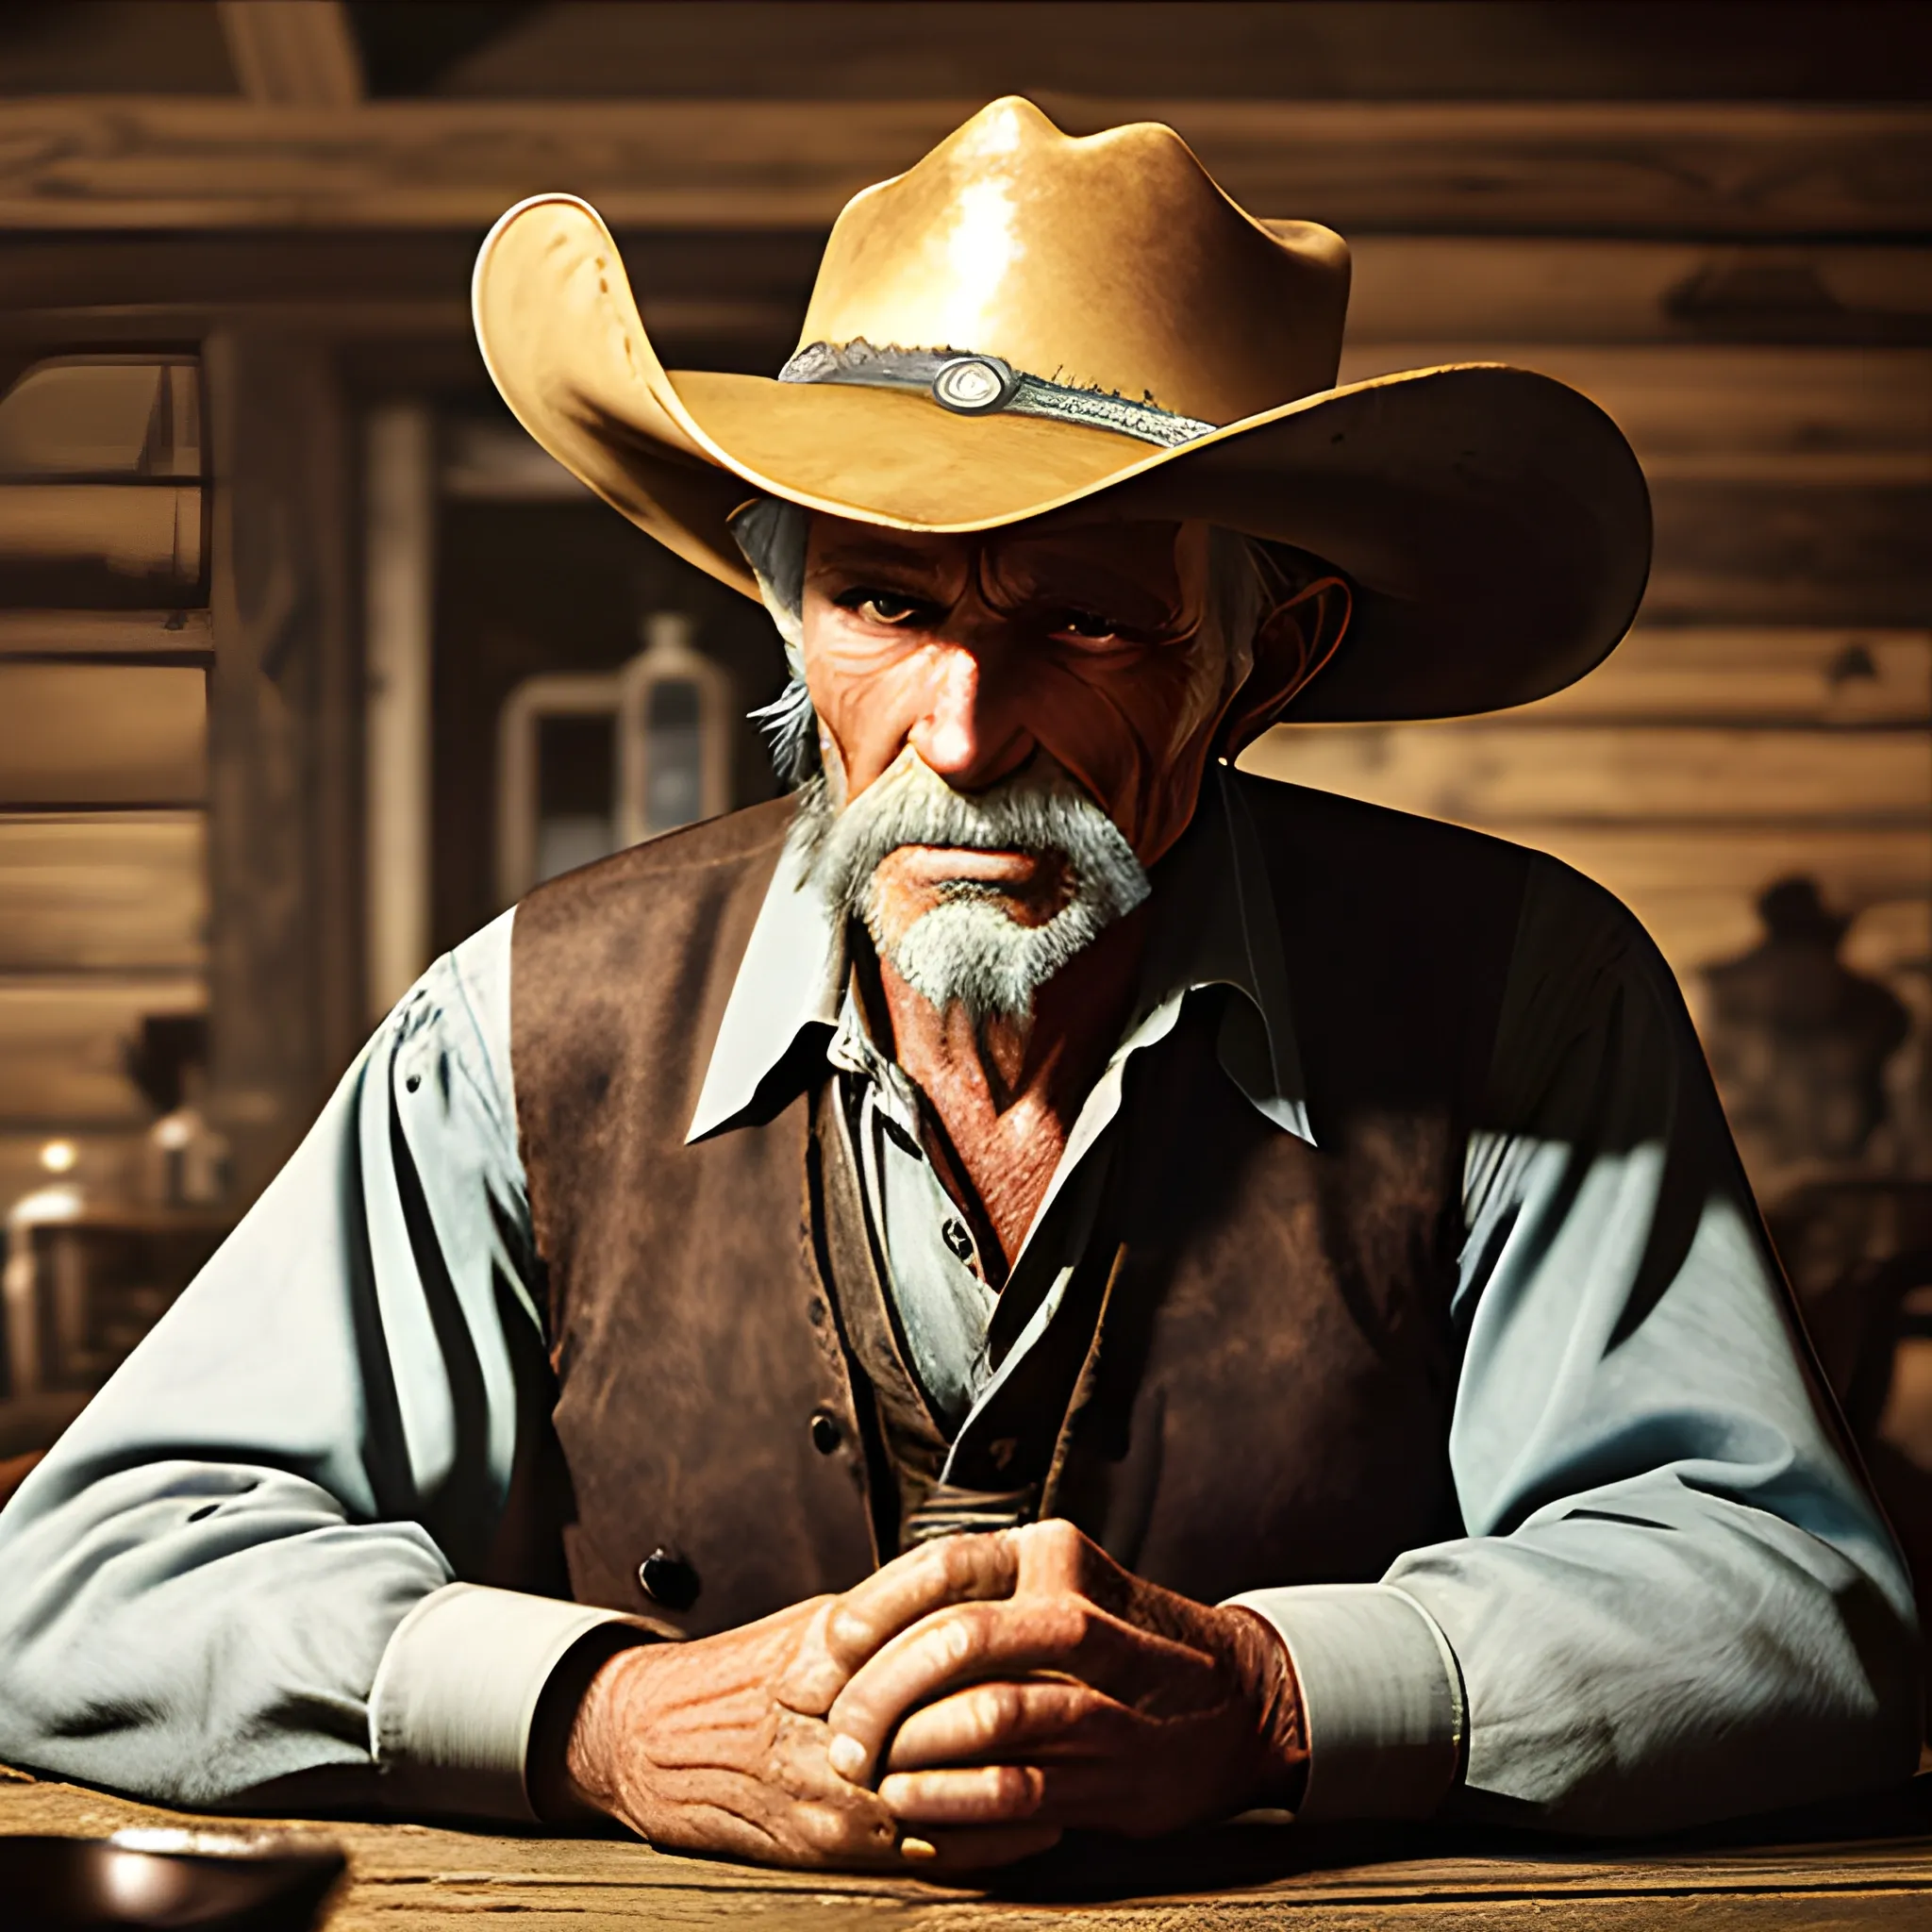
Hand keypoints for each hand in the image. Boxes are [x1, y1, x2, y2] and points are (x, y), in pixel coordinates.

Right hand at [560, 1587, 1060, 1870]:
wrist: (653, 1743)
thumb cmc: (750, 1672)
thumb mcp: (818, 1622)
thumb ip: (895, 1615)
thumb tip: (984, 1588)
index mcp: (831, 1649)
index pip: (934, 1629)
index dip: (1005, 1626)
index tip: (1066, 1622)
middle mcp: (833, 1721)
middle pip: (953, 1714)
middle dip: (1030, 1710)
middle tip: (1099, 1698)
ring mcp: (832, 1791)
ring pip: (950, 1788)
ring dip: (1023, 1780)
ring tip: (1087, 1764)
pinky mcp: (830, 1845)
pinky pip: (927, 1848)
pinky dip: (990, 1838)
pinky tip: (1040, 1820)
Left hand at [822, 1518, 1306, 1836]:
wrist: (1235, 1699)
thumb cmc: (1113, 1645)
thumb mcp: (1051, 1588)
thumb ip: (971, 1601)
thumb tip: (848, 1636)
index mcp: (1050, 1555)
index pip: (941, 1566)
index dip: (870, 1613)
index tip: (826, 1656)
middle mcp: (1077, 1610)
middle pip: (955, 1640)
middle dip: (878, 1694)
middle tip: (840, 1732)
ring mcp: (1104, 1690)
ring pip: (985, 1713)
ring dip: (910, 1750)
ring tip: (869, 1771)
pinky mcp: (1115, 1767)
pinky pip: (1016, 1784)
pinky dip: (951, 1799)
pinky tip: (912, 1805)